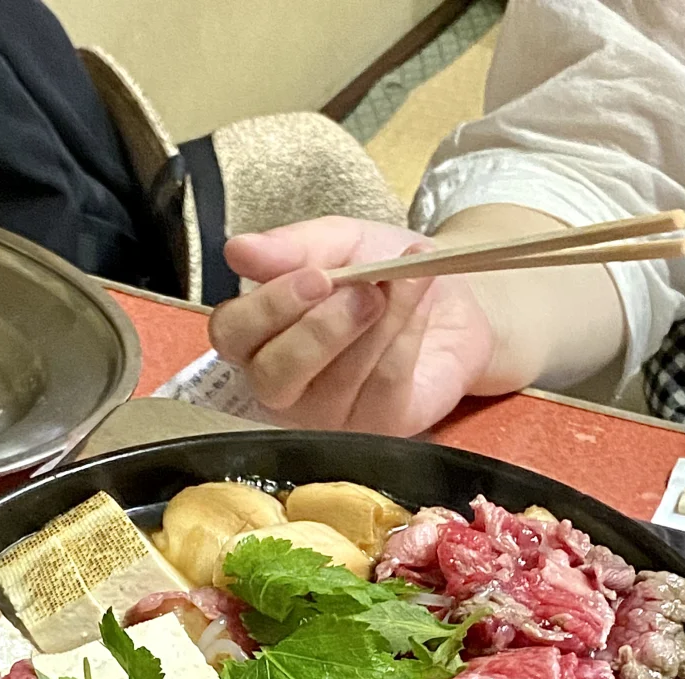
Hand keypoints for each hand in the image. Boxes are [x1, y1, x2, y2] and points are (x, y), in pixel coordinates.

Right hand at [208, 216, 494, 435]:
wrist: (452, 303)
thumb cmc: (380, 275)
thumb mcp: (339, 243)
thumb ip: (291, 247)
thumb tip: (237, 250)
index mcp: (257, 338)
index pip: (232, 335)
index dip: (268, 307)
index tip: (317, 276)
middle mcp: (281, 387)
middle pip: (272, 375)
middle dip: (321, 329)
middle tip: (366, 290)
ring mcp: (327, 417)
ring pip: (337, 379)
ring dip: (379, 321)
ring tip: (408, 279)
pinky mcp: (376, 429)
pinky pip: (383, 386)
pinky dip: (407, 337)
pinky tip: (422, 305)